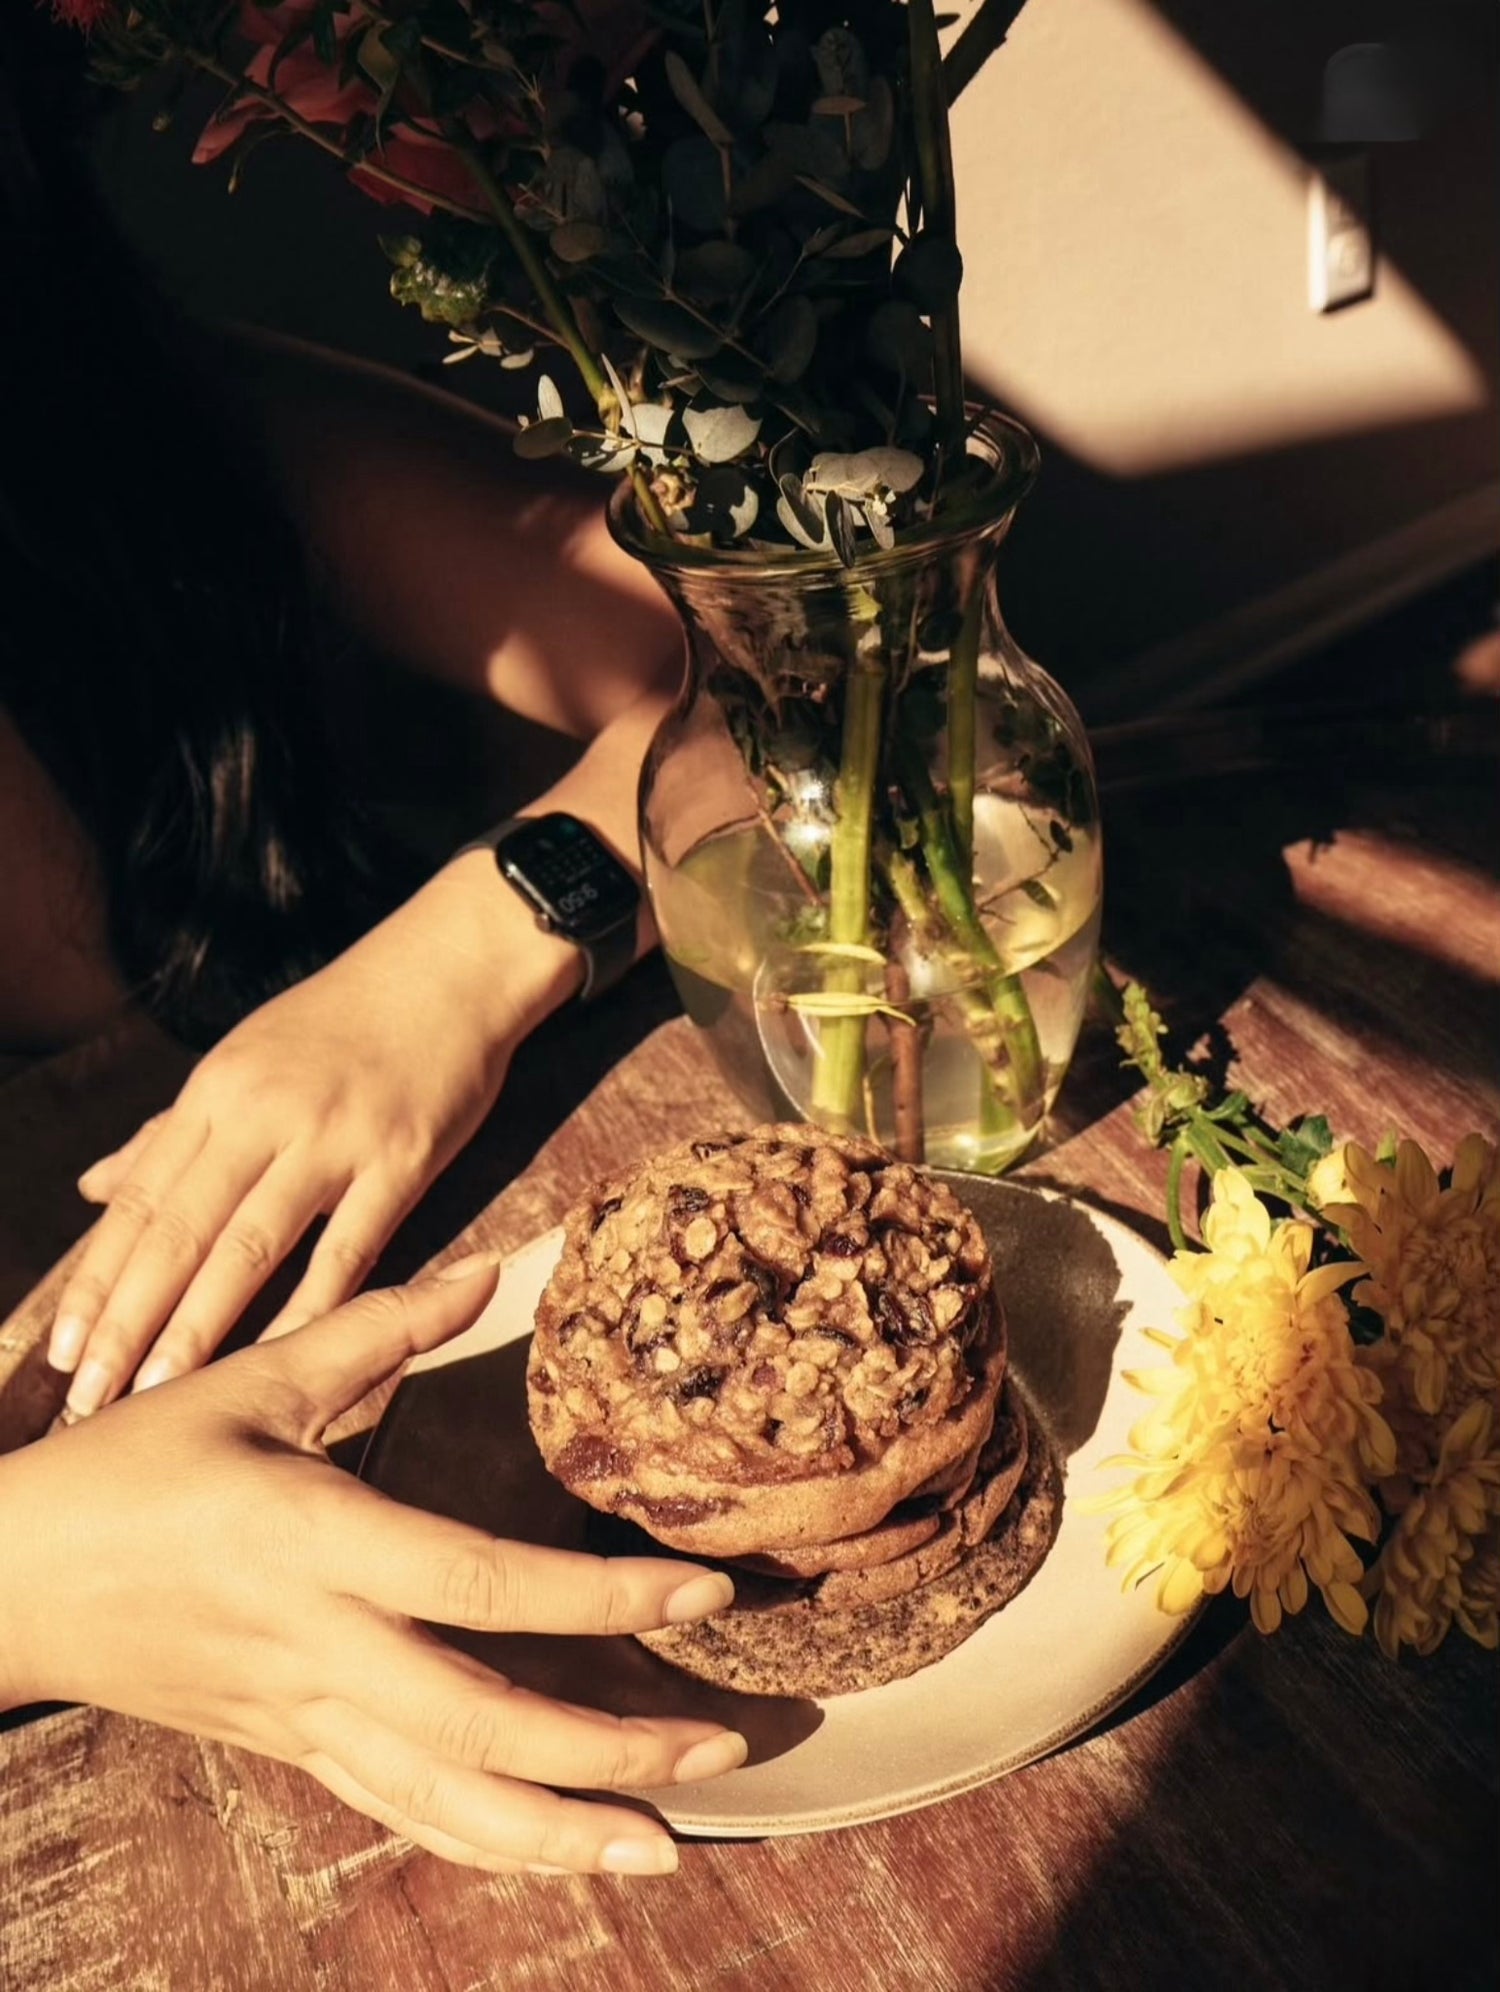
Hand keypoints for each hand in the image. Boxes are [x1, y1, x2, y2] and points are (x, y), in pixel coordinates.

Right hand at [2, 1259, 743, 1875]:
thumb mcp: (248, 1380)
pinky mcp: (291, 1749)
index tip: (702, 1593)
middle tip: (722, 1747)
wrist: (11, 1580)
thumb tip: (491, 1269)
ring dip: (562, 1831)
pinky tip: (560, 1855)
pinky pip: (400, 1813)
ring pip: (446, 1799)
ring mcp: (304, 1715)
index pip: (482, 1582)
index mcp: (315, 1541)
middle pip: (484, 1720)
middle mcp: (320, 1646)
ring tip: (666, 1847)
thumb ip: (379, 1327)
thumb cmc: (133, 1467)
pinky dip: (486, 1843)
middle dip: (612, 1747)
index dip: (599, 1598)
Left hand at [49, 858, 579, 1414]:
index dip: (97, 1279)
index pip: (139, 1200)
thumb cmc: (345, 1015)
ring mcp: (333, 1136)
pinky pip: (350, 1248)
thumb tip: (91, 1190)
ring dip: (200, 1325)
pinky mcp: (403, 1158)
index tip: (62, 1351)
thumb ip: (169, 1132)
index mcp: (216, 1090)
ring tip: (161, 1390)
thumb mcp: (244, 1057)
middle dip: (129, 1319)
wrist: (452, 963)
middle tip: (90, 1394)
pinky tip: (279, 1357)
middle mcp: (263, 1113)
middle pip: (180, 1231)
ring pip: (251, 1245)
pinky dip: (311, 1307)